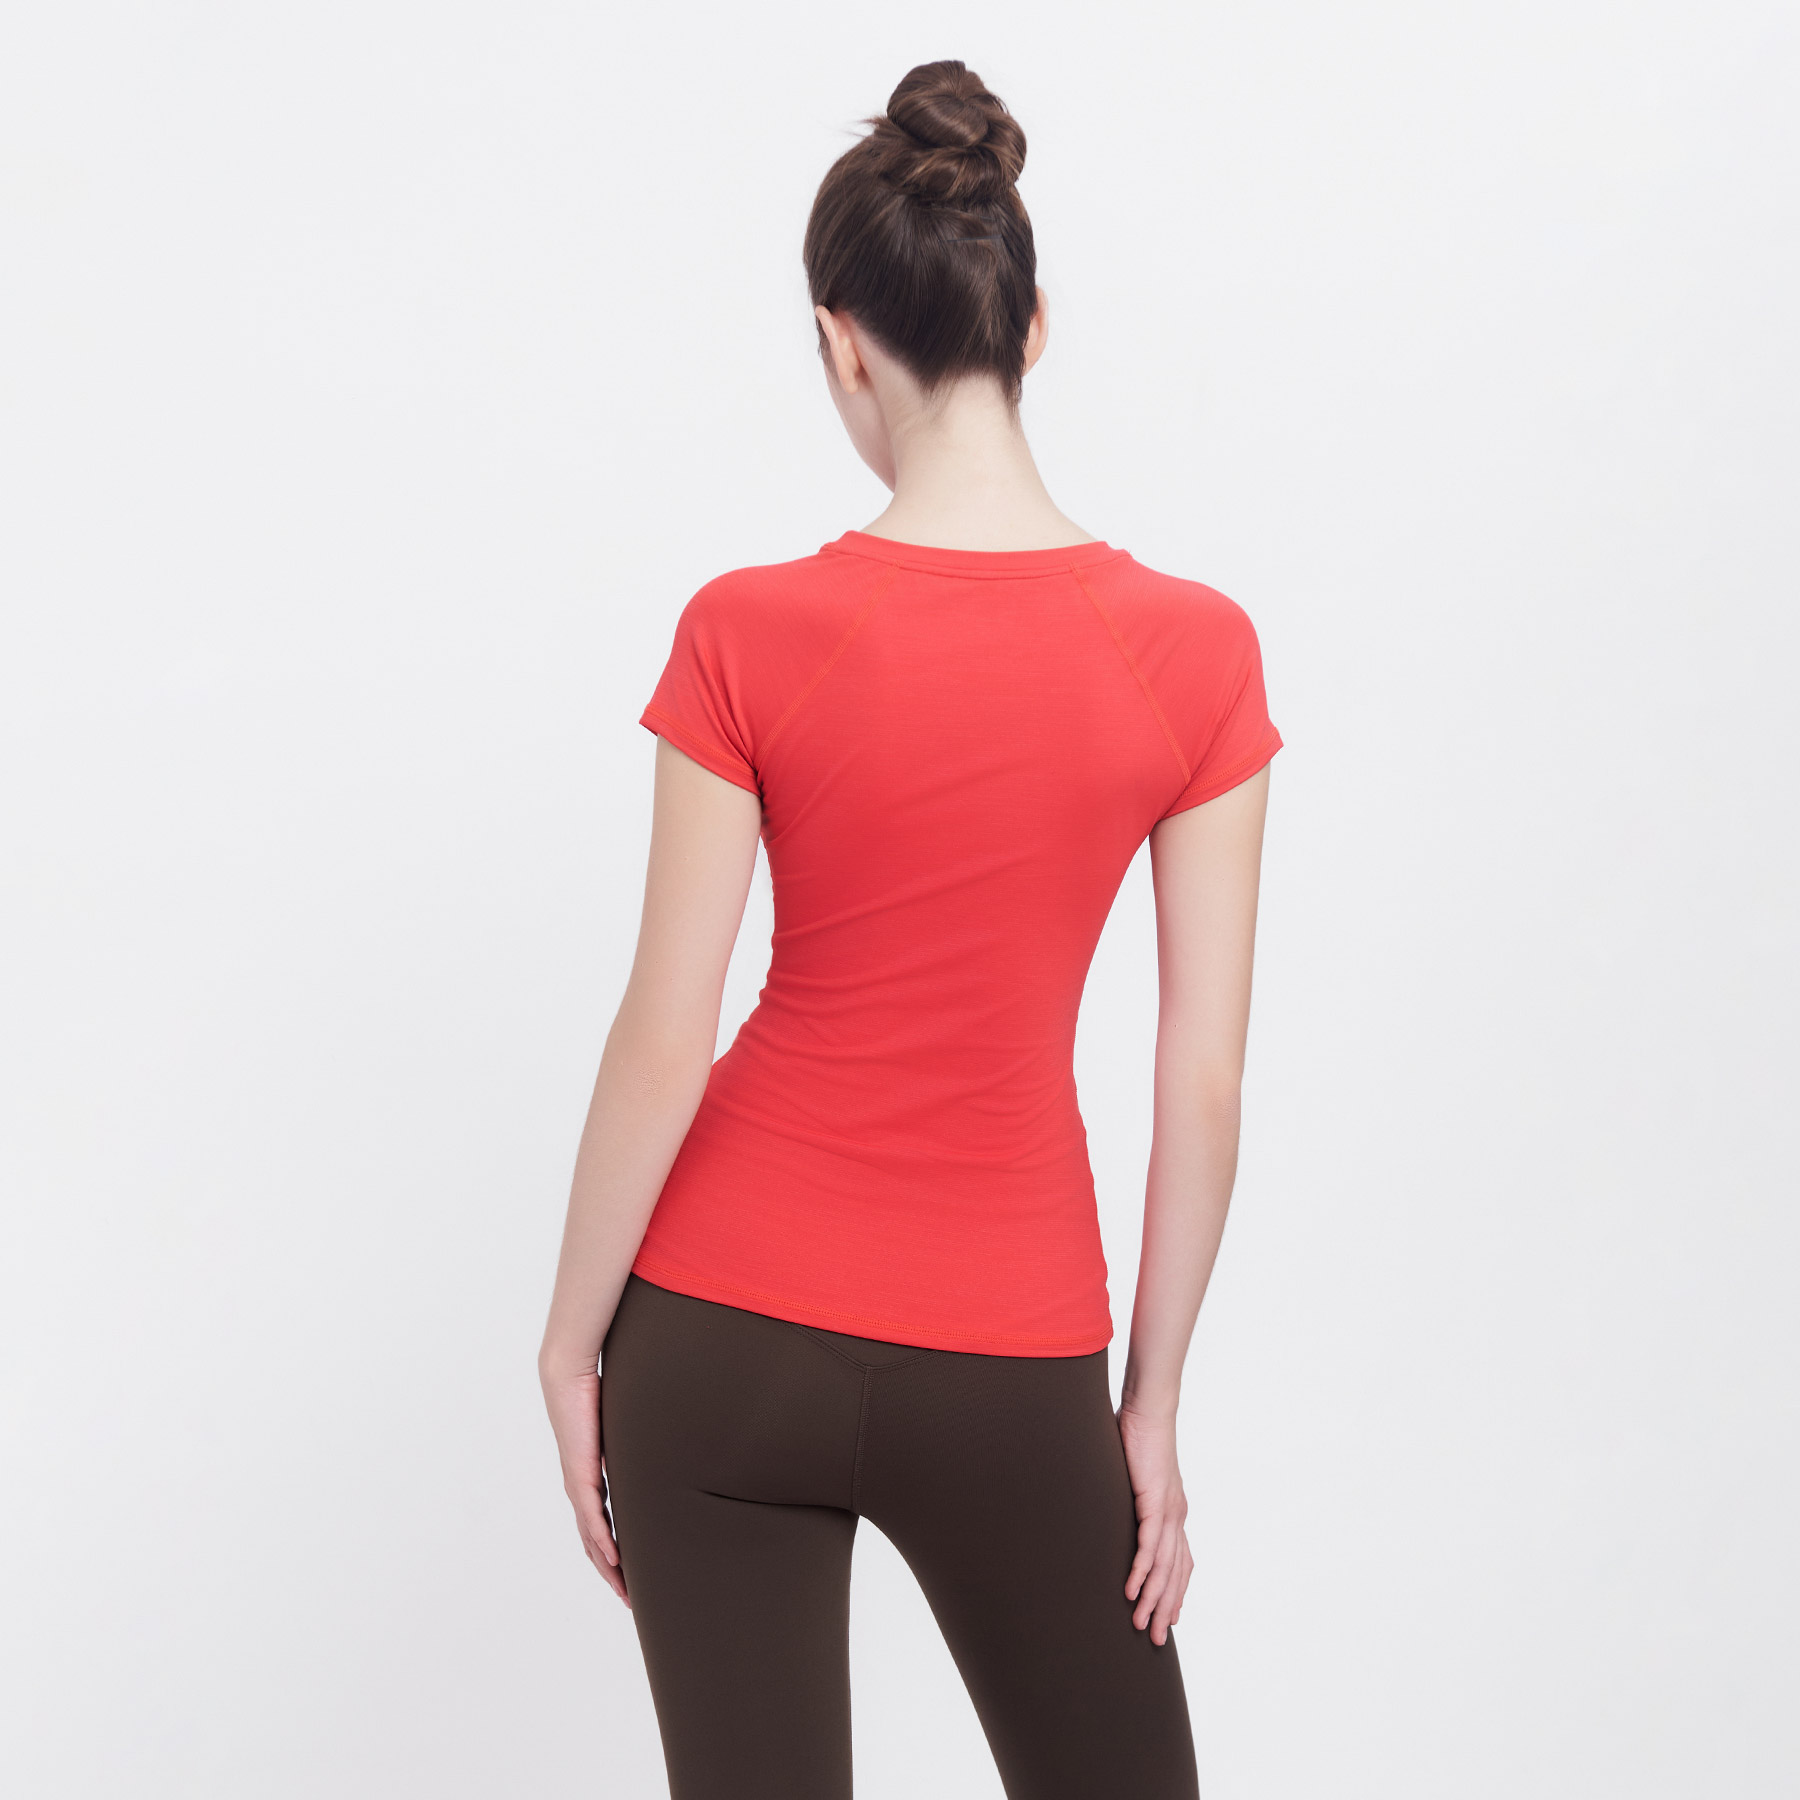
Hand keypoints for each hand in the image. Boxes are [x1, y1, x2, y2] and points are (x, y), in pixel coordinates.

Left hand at [540, 1364, 628, 1604]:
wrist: (568, 1375)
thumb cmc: (595, 1391)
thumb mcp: (623, 1426)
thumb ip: (639, 1439)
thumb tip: (667, 1434)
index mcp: (589, 1479)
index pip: (601, 1526)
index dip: (614, 1554)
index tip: (630, 1576)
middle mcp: (580, 1488)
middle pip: (594, 1544)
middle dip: (612, 1574)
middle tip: (630, 1600)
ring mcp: (578, 1484)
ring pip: (592, 1538)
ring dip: (608, 1567)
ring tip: (624, 1591)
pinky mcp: (579, 1474)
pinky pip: (592, 1516)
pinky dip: (603, 1541)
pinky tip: (615, 1559)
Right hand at [1117, 1404, 1192, 1645]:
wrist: (1148, 1408)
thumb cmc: (1137, 1434)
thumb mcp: (1130, 1475)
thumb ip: (1125, 1495)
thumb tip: (1105, 1502)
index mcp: (1173, 1510)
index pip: (1180, 1561)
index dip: (1175, 1591)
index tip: (1169, 1618)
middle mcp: (1177, 1516)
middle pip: (1176, 1573)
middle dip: (1166, 1608)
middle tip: (1154, 1639)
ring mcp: (1169, 1511)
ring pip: (1164, 1567)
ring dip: (1153, 1599)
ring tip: (1140, 1625)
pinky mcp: (1156, 1502)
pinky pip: (1150, 1546)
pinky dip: (1142, 1572)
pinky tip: (1132, 1592)